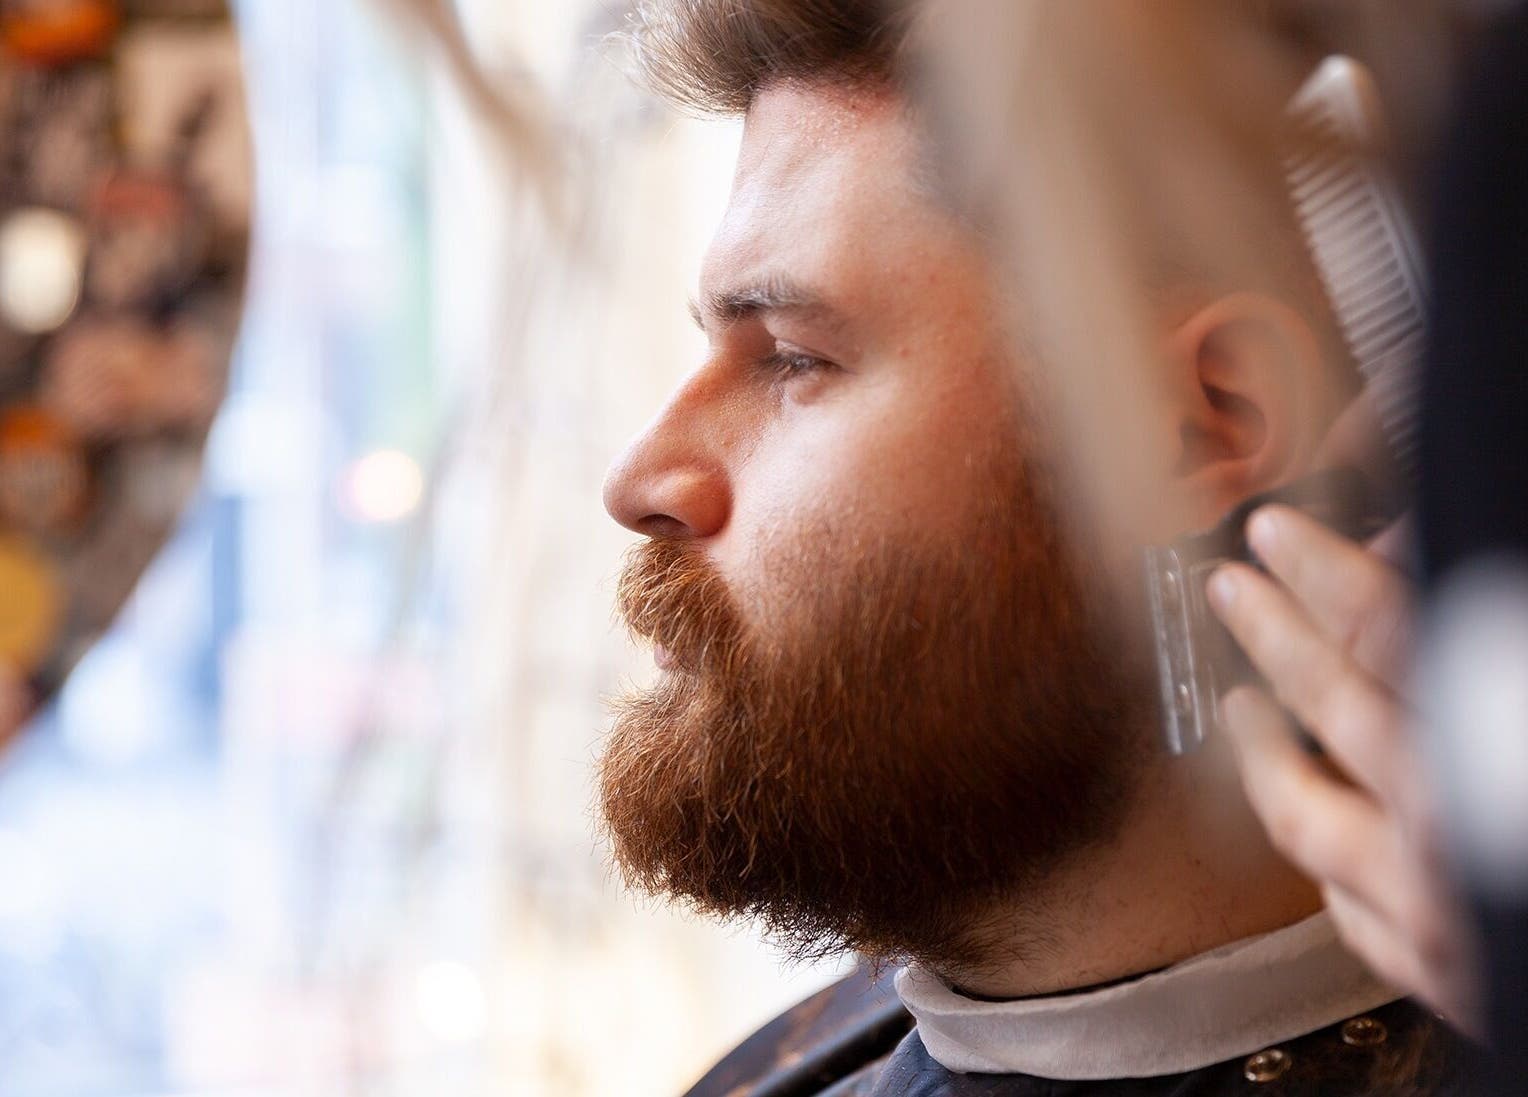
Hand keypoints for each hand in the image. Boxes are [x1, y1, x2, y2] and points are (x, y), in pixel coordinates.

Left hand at [1206, 504, 1478, 1031]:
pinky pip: (1346, 913)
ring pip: (1303, 813)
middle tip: (1233, 589)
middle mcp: (1459, 823)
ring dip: (1260, 748)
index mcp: (1504, 739)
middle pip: (1331, 701)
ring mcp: (1440, 907)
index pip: (1385, 625)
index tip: (1276, 532)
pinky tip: (1308, 824)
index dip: (1320, 568)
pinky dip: (1318, 862)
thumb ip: (1496, 619)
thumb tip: (1416, 551)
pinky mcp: (1445, 978)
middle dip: (1272, 632)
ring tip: (1239, 704)